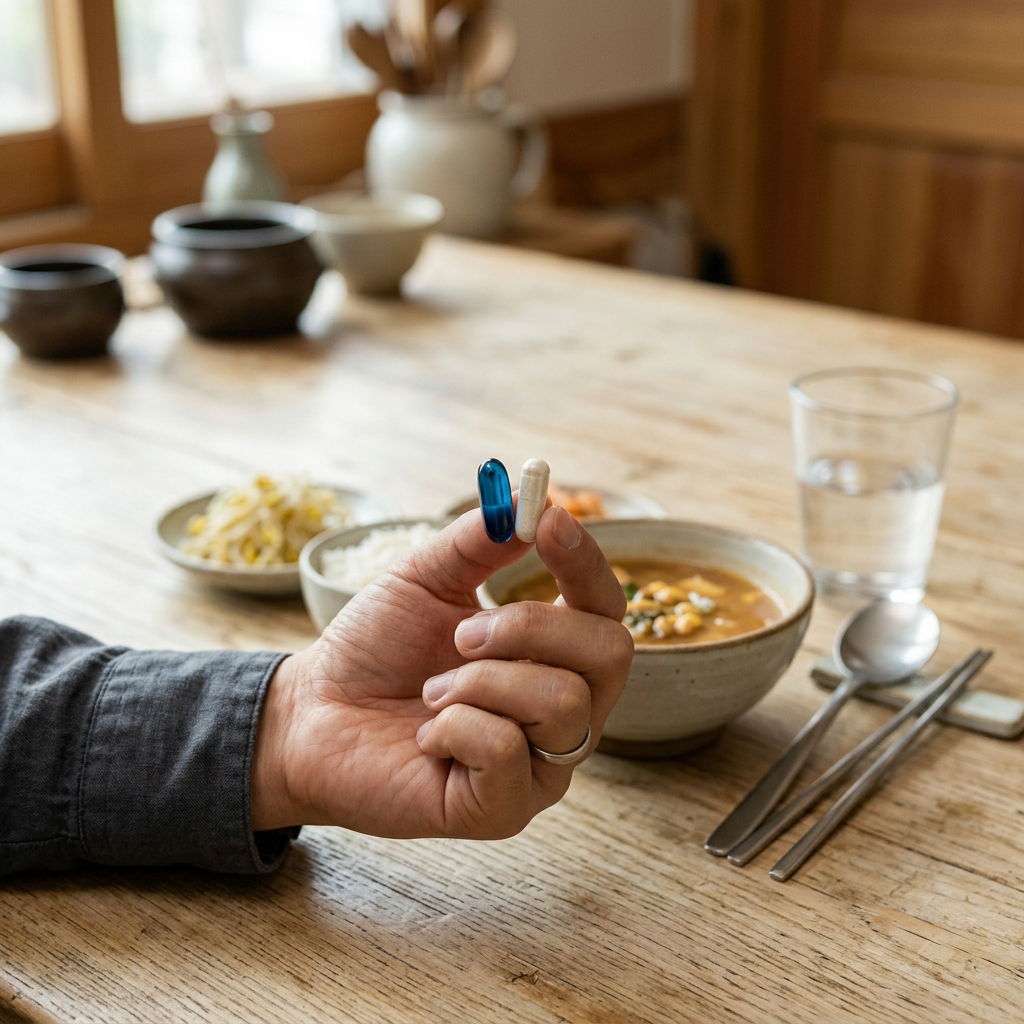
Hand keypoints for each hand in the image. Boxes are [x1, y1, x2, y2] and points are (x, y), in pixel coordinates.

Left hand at [251, 503, 632, 838]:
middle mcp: (565, 711)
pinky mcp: (506, 809)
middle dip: (530, 627)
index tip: (549, 520)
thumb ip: (481, 541)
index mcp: (553, 655)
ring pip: (563, 701)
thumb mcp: (426, 577)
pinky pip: (508, 750)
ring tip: (433, 692)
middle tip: (461, 635)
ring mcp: (542, 765)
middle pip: (610, 654)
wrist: (314, 714)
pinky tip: (427, 737)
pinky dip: (454, 726)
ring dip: (479, 681)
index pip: (607, 607)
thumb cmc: (376, 648)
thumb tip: (531, 500)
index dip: (586, 561)